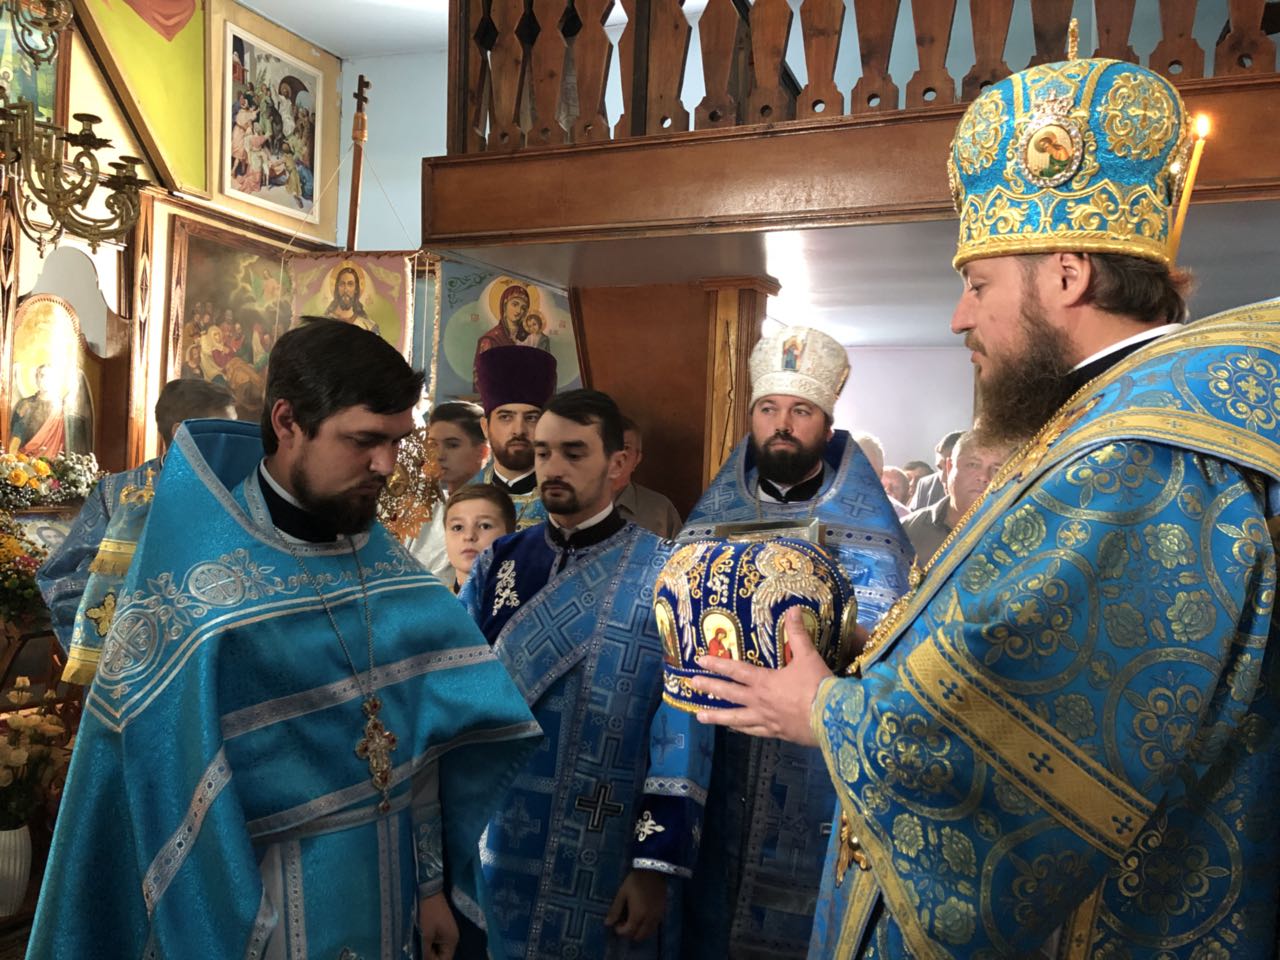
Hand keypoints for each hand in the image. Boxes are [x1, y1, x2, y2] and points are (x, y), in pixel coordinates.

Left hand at [419, 891, 458, 958]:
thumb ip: (425, 953)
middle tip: (418, 949)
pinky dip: (428, 942)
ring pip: (437, 949)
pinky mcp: (441, 927)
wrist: (428, 891)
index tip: (421, 956)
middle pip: (441, 956)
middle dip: (429, 955)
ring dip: (427, 949)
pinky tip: (420, 939)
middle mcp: (452, 938)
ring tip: (418, 944)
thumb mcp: (424, 936)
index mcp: (451, 941)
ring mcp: (447, 932)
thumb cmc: (427, 913)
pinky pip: (435, 940)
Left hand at [605, 869, 666, 941]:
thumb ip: (615, 910)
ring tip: (634, 920)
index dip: (620, 930)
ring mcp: (657, 917)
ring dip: (640, 931)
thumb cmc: (635, 881)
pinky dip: (647, 927)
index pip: (628, 932)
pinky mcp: (662, 912)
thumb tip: (607, 923)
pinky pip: (654, 926)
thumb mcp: (622, 894)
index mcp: (637, 915)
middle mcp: (648, 919)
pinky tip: (643, 917)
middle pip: (639, 936)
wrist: (653, 870)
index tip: (617, 923)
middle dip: (630, 933)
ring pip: (648, 933)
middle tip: (625, 922)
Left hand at [691, 607, 833, 745]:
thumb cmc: (818, 686)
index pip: (735, 670)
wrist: (832, 719)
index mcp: (765, 681)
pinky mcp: (776, 733)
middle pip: (729, 693)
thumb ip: (797, 633)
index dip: (717, 664)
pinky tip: (734, 729)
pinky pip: (753, 731)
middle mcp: (760, 701)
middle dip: (709, 687)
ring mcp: (766, 719)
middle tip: (691, 684)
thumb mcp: (808, 656)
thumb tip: (792, 609)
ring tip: (699, 716)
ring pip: (735, 718)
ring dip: (717, 716)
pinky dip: (741, 729)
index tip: (699, 662)